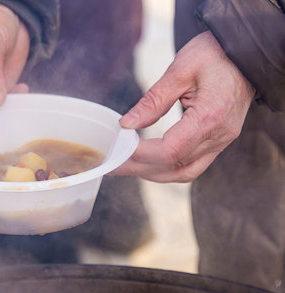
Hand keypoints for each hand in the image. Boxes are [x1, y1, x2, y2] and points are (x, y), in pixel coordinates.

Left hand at [112, 31, 254, 182]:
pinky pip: (192, 165)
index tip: (118, 148)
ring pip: (184, 173)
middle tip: (112, 162)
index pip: (170, 150)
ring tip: (126, 165)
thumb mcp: (180, 69)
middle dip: (139, 167)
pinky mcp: (219, 141)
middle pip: (174, 166)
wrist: (246, 53)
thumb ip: (153, 100)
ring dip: (153, 173)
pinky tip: (148, 162)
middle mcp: (219, 135)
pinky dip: (168, 168)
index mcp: (211, 116)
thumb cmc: (215, 54)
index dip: (140, 154)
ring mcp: (222, 141)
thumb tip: (127, 124)